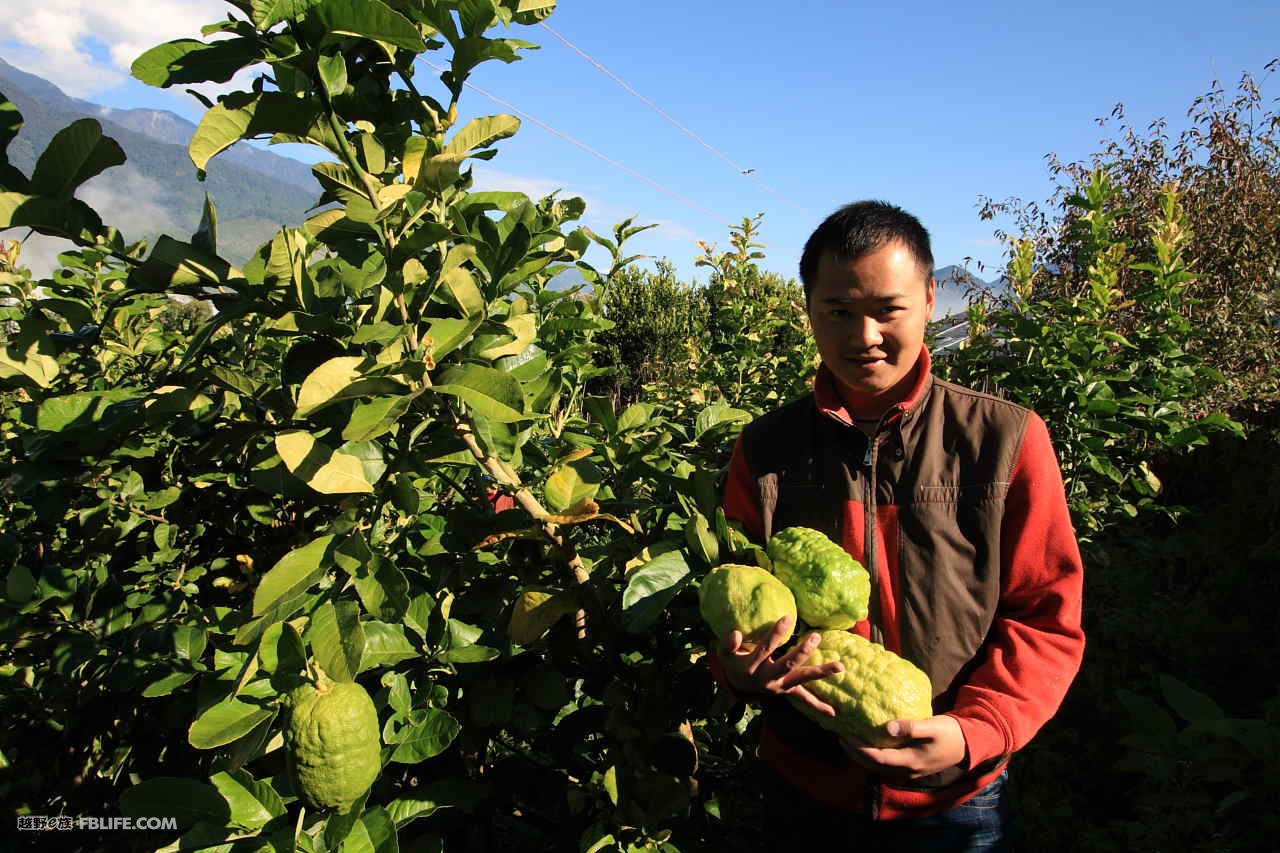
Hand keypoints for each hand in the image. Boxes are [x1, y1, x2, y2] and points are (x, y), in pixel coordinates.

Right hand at [717, 615, 843, 716]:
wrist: (739, 688)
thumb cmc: (734, 664)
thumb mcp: (725, 655)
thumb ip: (728, 645)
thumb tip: (735, 633)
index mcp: (753, 667)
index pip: (766, 649)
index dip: (776, 634)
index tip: (788, 618)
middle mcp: (768, 679)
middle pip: (788, 665)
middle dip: (803, 652)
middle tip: (816, 637)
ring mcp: (780, 686)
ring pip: (802, 679)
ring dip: (821, 673)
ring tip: (840, 666)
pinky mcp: (788, 691)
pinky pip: (804, 699)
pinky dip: (818, 705)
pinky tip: (834, 712)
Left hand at [839, 715, 967, 780]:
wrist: (968, 744)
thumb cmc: (950, 733)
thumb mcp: (932, 727)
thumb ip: (911, 727)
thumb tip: (887, 727)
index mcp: (910, 762)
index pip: (877, 759)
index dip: (858, 749)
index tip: (845, 735)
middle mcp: (906, 770)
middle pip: (873, 766)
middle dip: (854, 753)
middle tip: (840, 737)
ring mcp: (908, 770)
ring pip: (878, 766)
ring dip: (861, 755)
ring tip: (848, 739)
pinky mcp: (910, 765)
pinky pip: (885, 762)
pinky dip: (872, 754)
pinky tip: (866, 742)